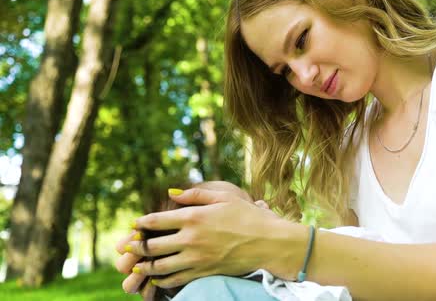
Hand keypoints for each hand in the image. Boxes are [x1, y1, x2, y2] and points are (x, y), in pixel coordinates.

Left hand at [116, 184, 278, 295]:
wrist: (269, 242)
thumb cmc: (249, 215)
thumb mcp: (224, 196)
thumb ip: (195, 194)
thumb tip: (171, 193)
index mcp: (194, 217)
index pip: (157, 220)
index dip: (141, 223)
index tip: (134, 224)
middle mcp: (191, 239)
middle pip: (153, 245)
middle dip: (136, 246)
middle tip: (127, 247)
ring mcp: (197, 258)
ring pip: (160, 266)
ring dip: (144, 266)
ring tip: (136, 266)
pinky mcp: (204, 272)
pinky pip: (176, 280)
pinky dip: (162, 281)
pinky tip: (157, 279)